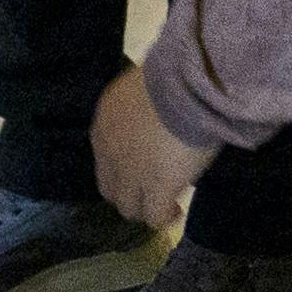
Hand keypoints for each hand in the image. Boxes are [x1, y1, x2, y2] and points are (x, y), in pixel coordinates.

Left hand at [93, 69, 205, 231]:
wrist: (186, 84)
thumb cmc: (172, 74)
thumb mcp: (145, 89)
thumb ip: (143, 108)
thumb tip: (158, 117)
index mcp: (105, 123)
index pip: (105, 157)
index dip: (123, 166)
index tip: (146, 164)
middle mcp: (109, 152)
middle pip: (110, 188)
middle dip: (129, 192)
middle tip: (152, 189)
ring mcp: (131, 173)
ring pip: (128, 207)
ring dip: (145, 208)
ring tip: (167, 205)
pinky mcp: (156, 189)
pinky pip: (154, 216)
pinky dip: (165, 217)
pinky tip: (177, 211)